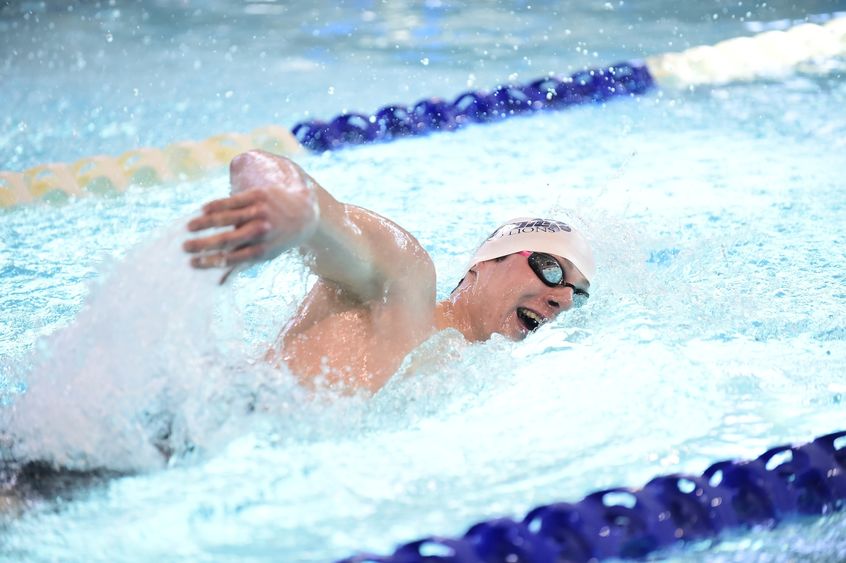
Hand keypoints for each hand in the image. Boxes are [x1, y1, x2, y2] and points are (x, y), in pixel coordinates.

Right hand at [183, 151, 318, 282]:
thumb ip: (242, 264)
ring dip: (205, 223)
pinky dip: (217, 205)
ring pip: (228, 218)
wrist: (304, 213)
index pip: (232, 259)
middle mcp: (262, 231)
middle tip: (184, 247)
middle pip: (227, 239)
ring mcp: (260, 212)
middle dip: (204, 244)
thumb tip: (218, 283)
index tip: (192, 263)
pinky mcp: (259, 195)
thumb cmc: (279, 238)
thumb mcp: (266, 253)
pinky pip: (234, 200)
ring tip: (188, 227)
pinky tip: (203, 209)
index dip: (211, 261)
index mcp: (262, 250)